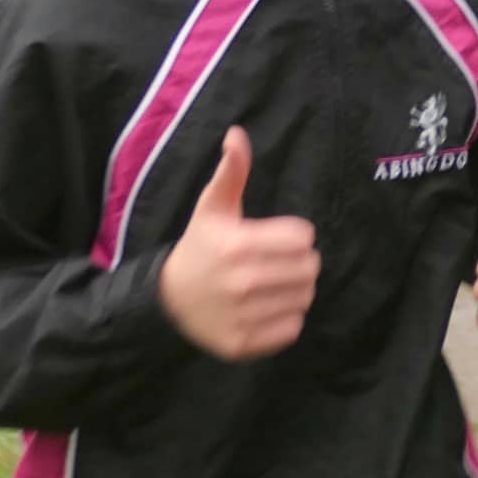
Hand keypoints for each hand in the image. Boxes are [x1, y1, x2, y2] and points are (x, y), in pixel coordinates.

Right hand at [158, 128, 321, 361]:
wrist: (167, 302)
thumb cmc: (199, 249)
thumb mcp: (212, 209)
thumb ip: (231, 172)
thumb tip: (237, 134)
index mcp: (237, 245)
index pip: (304, 237)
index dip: (294, 235)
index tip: (274, 239)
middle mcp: (241, 282)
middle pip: (310, 268)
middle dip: (298, 262)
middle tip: (276, 263)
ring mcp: (243, 316)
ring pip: (305, 298)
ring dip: (295, 290)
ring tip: (271, 285)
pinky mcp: (244, 343)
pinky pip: (293, 327)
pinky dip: (285, 319)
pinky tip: (265, 309)